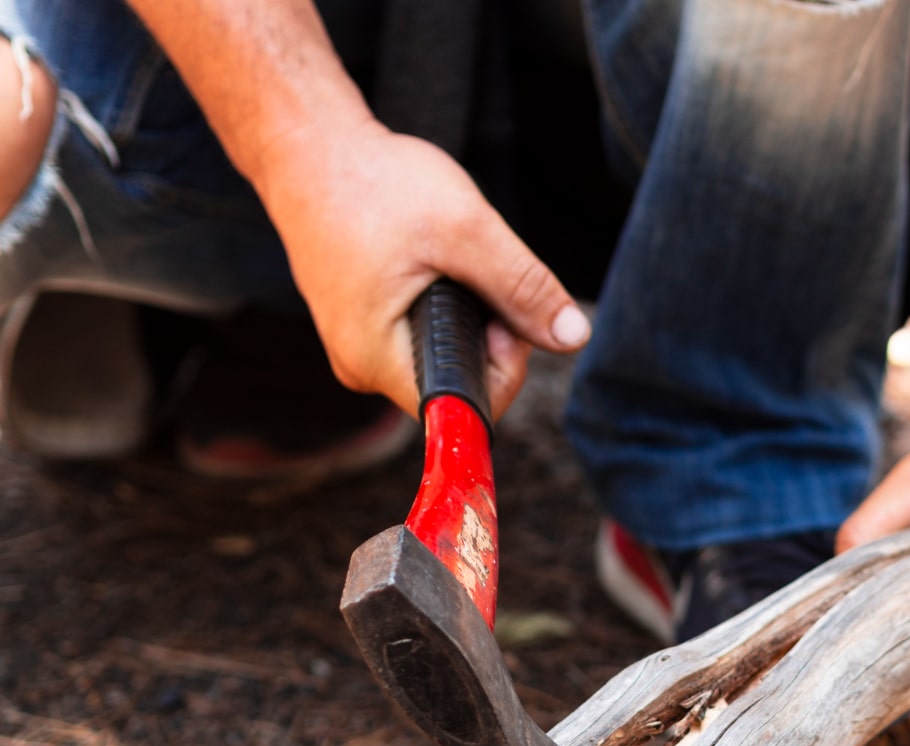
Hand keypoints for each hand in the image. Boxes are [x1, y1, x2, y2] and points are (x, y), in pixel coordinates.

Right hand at [254, 116, 588, 417]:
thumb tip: (573, 337)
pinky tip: (427, 257)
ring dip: (469, 312)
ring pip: (448, 353)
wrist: (307, 146)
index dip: (506, 363)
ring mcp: (359, 349)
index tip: (501, 305)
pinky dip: (444, 299)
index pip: (472, 407)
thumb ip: (522, 288)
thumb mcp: (465, 230)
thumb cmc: (373, 183)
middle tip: (478, 267)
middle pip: (462, 381)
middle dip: (489, 331)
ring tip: (447, 255)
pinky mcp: (363, 326)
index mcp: (378, 361)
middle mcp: (363, 369)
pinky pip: (424, 333)